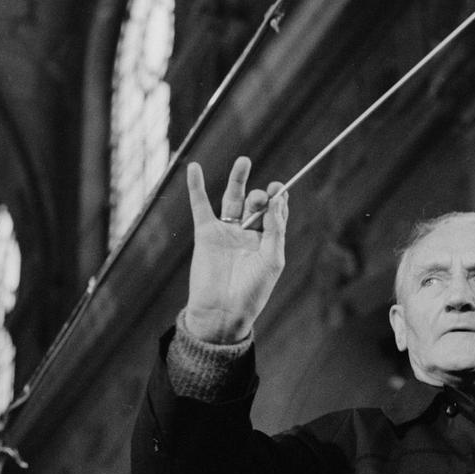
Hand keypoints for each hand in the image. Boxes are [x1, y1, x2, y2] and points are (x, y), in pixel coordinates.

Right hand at [184, 157, 287, 342]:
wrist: (222, 311)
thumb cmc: (252, 291)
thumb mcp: (272, 260)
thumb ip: (275, 230)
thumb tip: (278, 201)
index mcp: (269, 241)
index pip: (276, 213)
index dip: (279, 199)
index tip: (280, 190)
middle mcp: (248, 234)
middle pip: (256, 204)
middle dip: (260, 197)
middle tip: (260, 198)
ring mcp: (227, 232)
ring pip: (232, 199)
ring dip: (238, 180)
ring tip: (244, 160)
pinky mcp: (206, 234)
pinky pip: (201, 206)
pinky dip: (197, 187)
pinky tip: (195, 169)